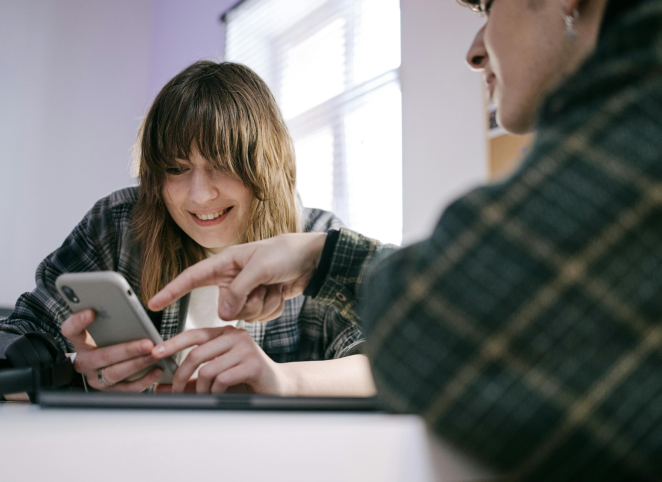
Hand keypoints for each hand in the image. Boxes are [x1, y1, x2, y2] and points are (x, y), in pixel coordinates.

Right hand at [60, 309, 161, 390]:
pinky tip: (157, 370)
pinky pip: (126, 388)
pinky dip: (144, 380)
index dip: (78, 321)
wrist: (95, 371)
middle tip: (148, 343)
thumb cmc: (105, 343)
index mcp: (80, 343)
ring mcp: (96, 379)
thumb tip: (127, 308)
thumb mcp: (103, 332)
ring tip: (155, 354)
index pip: (71, 331)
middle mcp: (85, 362)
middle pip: (102, 356)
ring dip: (138, 363)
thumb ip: (109, 322)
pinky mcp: (109, 391)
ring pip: (115, 373)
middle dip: (127, 350)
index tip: (91, 311)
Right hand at [148, 232, 326, 321]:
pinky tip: (280, 292)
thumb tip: (222, 313)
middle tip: (264, 285)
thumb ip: (238, 291)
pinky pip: (259, 319)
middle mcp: (232, 279)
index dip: (171, 291)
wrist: (311, 260)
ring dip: (263, 304)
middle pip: (226, 308)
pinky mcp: (259, 302)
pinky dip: (272, 308)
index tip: (153, 304)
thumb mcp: (259, 269)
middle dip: (248, 303)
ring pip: (244, 316)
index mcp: (225, 263)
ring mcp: (246, 292)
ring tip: (274, 285)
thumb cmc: (284, 254)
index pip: (191, 278)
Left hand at [151, 326, 288, 393]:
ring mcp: (246, 348)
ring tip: (205, 396)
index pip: (194, 334)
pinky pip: (222, 380)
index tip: (155, 353)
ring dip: (200, 389)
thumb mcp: (214, 377)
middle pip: (196, 354)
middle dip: (181, 376)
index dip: (172, 343)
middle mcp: (235, 336)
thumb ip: (190, 380)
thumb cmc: (246, 379)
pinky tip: (221, 395)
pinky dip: (216, 392)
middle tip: (175, 391)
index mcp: (225, 333)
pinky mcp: (253, 364)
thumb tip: (160, 386)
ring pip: (207, 370)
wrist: (278, 386)